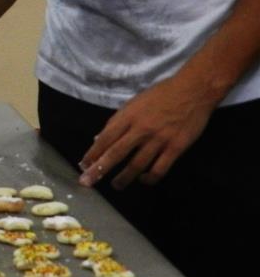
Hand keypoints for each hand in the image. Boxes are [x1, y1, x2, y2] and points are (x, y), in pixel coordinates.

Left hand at [77, 74, 214, 189]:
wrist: (192, 90)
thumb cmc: (160, 94)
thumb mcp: (134, 102)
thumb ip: (117, 121)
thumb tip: (99, 139)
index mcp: (128, 116)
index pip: (105, 138)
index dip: (93, 153)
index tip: (83, 165)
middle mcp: (140, 129)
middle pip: (116, 153)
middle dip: (99, 169)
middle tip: (88, 182)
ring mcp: (159, 139)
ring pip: (136, 164)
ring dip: (124, 178)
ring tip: (116, 185)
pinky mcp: (176, 147)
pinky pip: (160, 168)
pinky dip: (149, 178)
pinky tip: (143, 180)